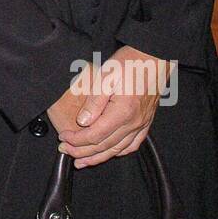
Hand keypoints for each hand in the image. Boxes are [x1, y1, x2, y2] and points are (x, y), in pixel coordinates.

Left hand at [53, 46, 172, 167]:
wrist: (154, 57)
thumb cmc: (130, 63)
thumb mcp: (106, 76)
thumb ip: (94, 102)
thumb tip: (83, 122)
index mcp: (122, 112)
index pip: (94, 136)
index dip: (76, 140)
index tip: (63, 138)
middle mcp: (133, 123)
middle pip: (104, 146)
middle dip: (82, 151)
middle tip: (65, 151)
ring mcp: (141, 124)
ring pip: (117, 149)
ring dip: (98, 158)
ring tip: (82, 161)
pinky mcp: (146, 121)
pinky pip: (133, 144)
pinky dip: (119, 152)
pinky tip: (110, 153)